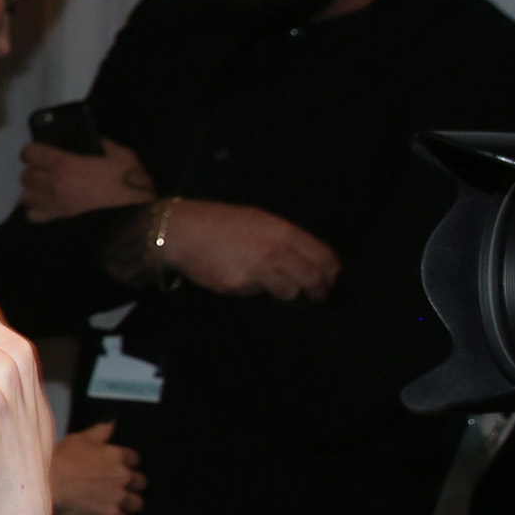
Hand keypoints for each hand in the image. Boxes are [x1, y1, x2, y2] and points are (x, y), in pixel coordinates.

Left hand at [20, 136, 153, 221]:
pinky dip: (36, 210)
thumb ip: (101, 143)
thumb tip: (93, 140)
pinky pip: (33, 216)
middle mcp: (53, 183)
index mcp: (64, 163)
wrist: (138, 211)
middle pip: (25, 175)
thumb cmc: (130, 180)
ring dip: (33, 190)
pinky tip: (48, 205)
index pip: (30, 153)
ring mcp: (54, 204)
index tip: (38, 152)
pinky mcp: (59, 220)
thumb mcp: (119, 153)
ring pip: (25, 196)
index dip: (32, 151)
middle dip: (34, 171)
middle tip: (46, 170)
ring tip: (46, 189)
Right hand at [49, 422, 143, 514]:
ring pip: (137, 504)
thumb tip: (113, 424)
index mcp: (117, 456)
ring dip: (129, 504)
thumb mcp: (79, 438)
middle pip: (141, 482)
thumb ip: (99, 432)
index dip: (127, 462)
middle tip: (118, 486)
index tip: (117, 466)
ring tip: (118, 505)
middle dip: (132, 484)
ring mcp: (118, 498)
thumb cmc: (62, 458)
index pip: (135, 458)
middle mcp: (123, 476)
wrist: (49, 484)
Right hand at [158, 200, 339, 300]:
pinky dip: (260, 292)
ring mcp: (258, 270)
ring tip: (282, 289)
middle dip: (319, 290)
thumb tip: (304, 259)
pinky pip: (260, 294)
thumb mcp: (258, 220)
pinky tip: (249, 283)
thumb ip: (283, 238)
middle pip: (312, 278)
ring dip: (289, 292)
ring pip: (290, 291)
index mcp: (283, 231)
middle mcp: (275, 250)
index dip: (331, 271)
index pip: (323, 257)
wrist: (182, 231)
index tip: (330, 278)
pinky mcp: (240, 286)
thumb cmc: (220, 221)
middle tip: (317, 295)